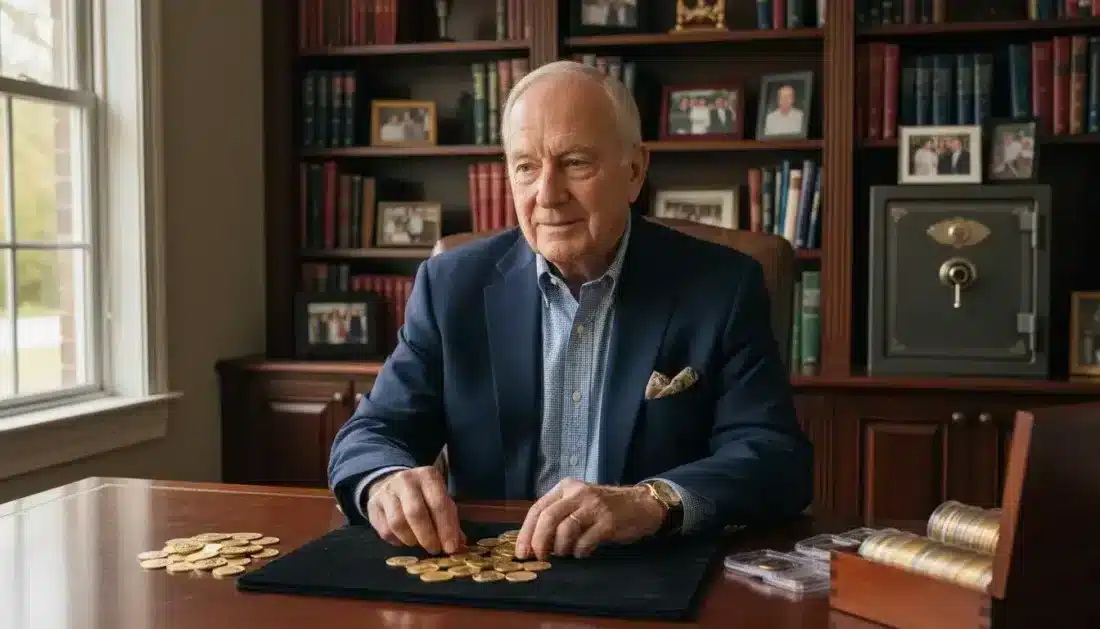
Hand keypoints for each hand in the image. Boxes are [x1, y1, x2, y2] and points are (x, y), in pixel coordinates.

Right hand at [364, 466, 464, 554]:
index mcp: (428, 476)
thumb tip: (459, 546)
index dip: (446, 529)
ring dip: (412, 540)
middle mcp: (406, 480)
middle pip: (416, 513)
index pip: (439, 504)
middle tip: (434, 550)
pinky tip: (405, 540)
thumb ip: (450, 521)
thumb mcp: (440, 500)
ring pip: (398, 523)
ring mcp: (387, 491)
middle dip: (428, 537)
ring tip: (419, 544)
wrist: (392, 482)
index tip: (451, 548)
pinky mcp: (373, 504)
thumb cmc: (423, 495)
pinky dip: (397, 541)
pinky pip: (385, 530)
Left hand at [513, 478, 666, 560]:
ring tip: (565, 554)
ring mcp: (593, 506)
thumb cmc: (604, 508)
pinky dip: (579, 551)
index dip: (526, 533)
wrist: (641, 504)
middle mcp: (577, 493)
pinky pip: (585, 540)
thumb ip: (558, 516)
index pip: (537, 509)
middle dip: (538, 542)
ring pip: (565, 529)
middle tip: (539, 558)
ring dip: (561, 548)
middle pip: (548, 517)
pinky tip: (582, 553)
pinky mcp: (608, 520)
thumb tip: (533, 544)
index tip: (521, 553)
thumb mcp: (578, 503)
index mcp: (565, 487)